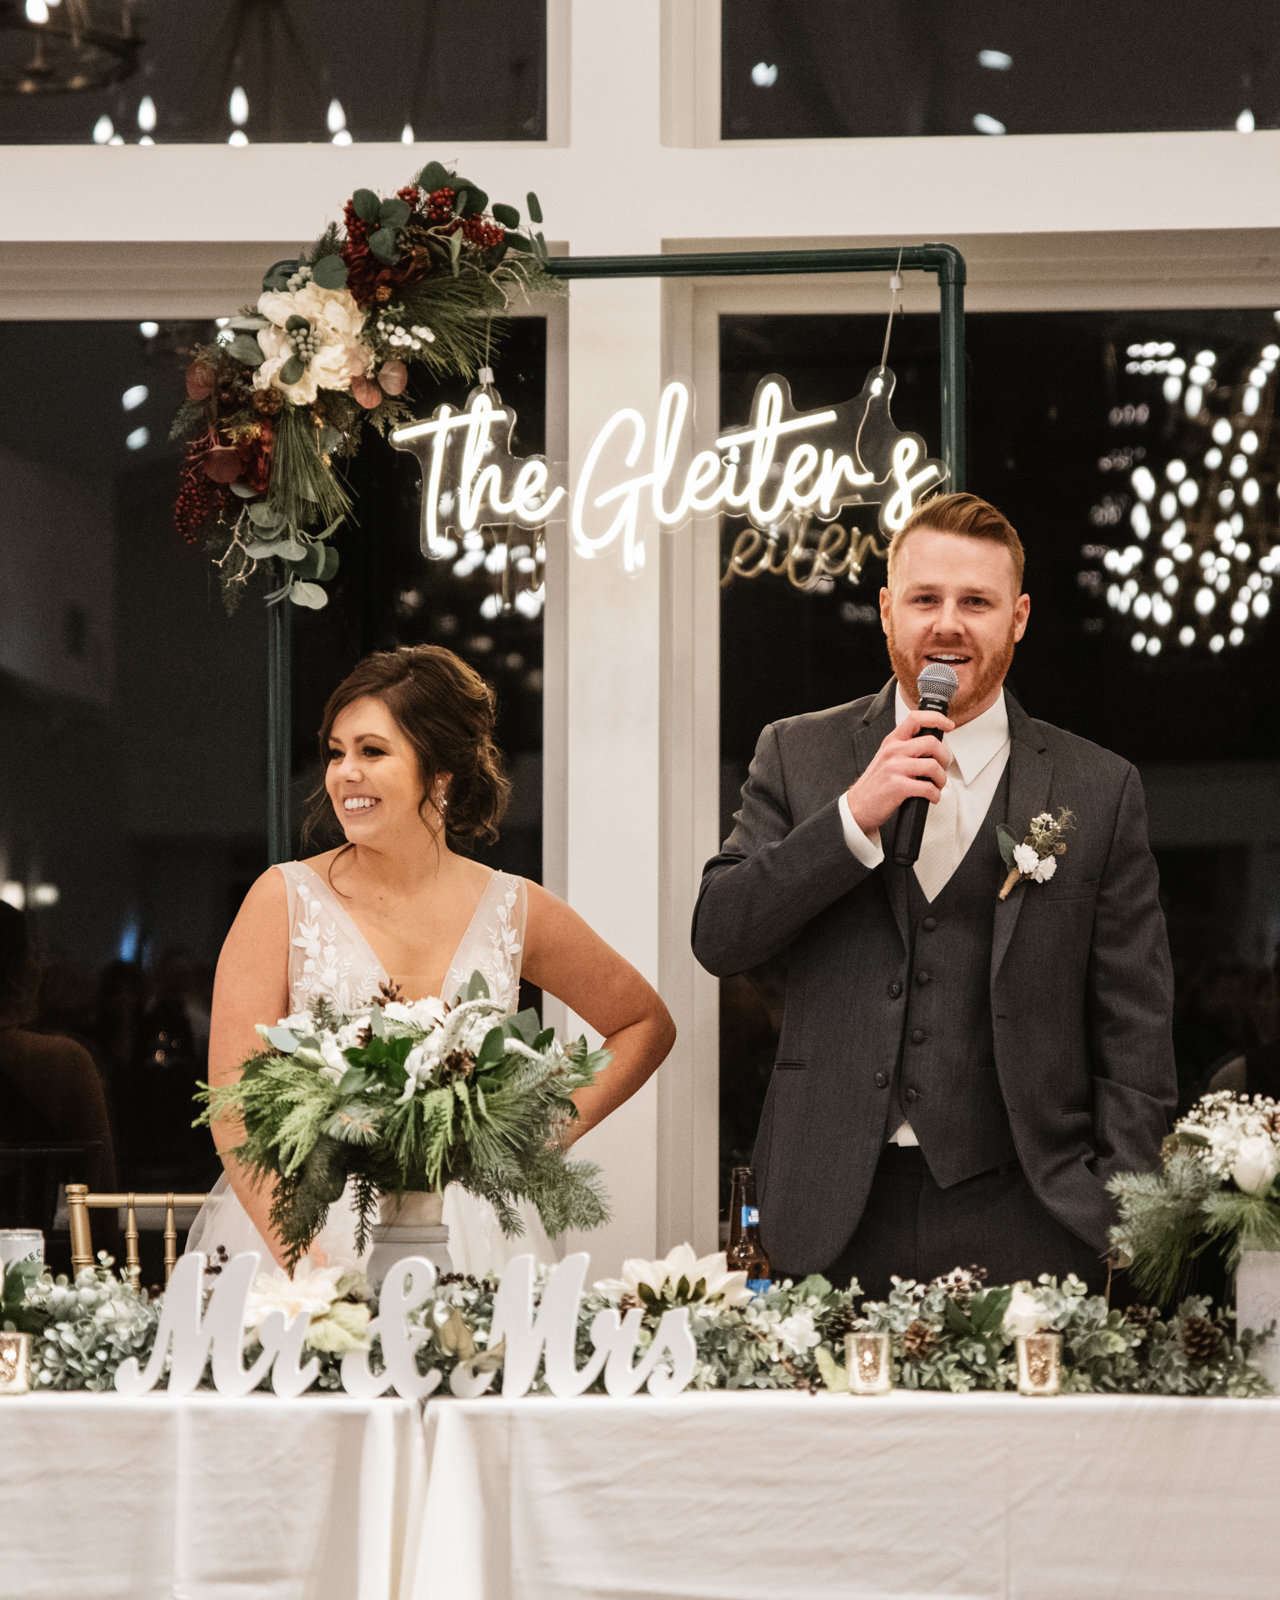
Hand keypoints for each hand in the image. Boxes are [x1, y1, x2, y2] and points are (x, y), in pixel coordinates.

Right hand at [846, 710, 953, 836]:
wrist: (858, 806)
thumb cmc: (876, 783)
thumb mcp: (887, 757)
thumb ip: (906, 748)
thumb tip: (933, 745)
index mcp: (892, 741)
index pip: (916, 718)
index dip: (936, 719)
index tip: (948, 726)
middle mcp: (893, 751)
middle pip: (932, 743)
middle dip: (944, 758)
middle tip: (942, 768)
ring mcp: (894, 768)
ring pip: (933, 766)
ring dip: (941, 779)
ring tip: (936, 785)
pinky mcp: (897, 787)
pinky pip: (928, 787)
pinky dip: (935, 795)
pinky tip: (931, 797)